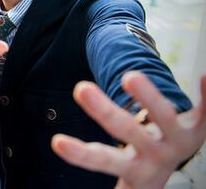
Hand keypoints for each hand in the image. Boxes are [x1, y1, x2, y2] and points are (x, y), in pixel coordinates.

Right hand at [52, 71, 205, 188]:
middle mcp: (153, 154)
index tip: (56, 142)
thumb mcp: (121, 170)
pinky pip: (205, 111)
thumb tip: (56, 150)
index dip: (79, 154)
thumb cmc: (141, 164)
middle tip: (81, 88)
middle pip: (126, 131)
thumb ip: (95, 160)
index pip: (102, 159)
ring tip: (129, 76)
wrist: (178, 169)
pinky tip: (205, 77)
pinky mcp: (198, 127)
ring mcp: (177, 140)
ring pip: (162, 116)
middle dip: (103, 111)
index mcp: (131, 168)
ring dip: (148, 96)